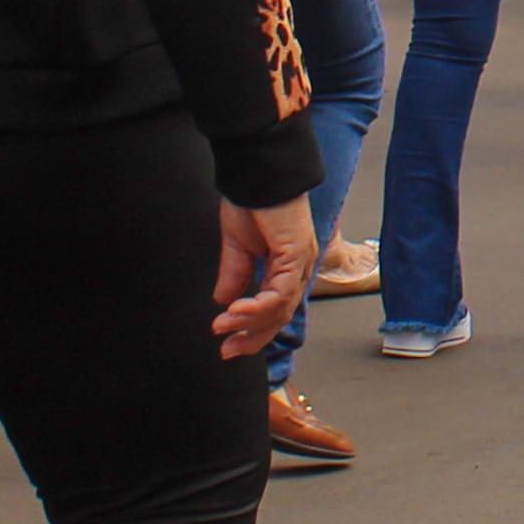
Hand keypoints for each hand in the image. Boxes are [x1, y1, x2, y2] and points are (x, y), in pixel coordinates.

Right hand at [210, 200, 318, 360]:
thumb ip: (234, 274)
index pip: (275, 310)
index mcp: (287, 267)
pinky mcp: (295, 254)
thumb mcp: (236, 246)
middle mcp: (298, 268)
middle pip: (281, 316)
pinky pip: (281, 292)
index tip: (228, 346)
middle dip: (253, 337)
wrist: (256, 173)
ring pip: (281, 308)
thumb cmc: (250, 201)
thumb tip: (223, 301)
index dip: (253, 331)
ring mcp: (300, 262)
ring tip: (224, 326)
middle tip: (227, 350)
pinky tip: (237, 311)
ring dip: (250, 322)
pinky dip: (258, 305)